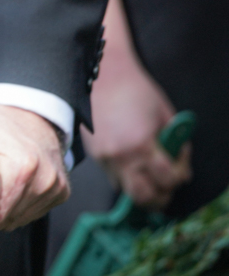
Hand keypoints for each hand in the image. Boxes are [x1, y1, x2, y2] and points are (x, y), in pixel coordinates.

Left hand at [0, 104, 68, 230]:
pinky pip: (34, 213)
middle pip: (8, 221)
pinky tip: (15, 185)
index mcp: (22, 167)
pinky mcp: (62, 191)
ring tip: (1, 183)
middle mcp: (45, 179)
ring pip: (21, 220)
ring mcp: (57, 187)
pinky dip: (21, 204)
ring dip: (7, 208)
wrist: (26, 112)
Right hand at [82, 61, 189, 209]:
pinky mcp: (94, 156)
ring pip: (125, 191)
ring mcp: (104, 158)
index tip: (182, 170)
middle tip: (167, 190)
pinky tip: (134, 166)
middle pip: (143, 196)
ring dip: (141, 190)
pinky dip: (126, 178)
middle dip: (160, 197)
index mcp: (142, 144)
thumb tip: (181, 166)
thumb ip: (176, 143)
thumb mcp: (167, 115)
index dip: (179, 178)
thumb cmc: (137, 91)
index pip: (167, 179)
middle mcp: (121, 157)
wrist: (102, 77)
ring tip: (151, 182)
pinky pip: (113, 178)